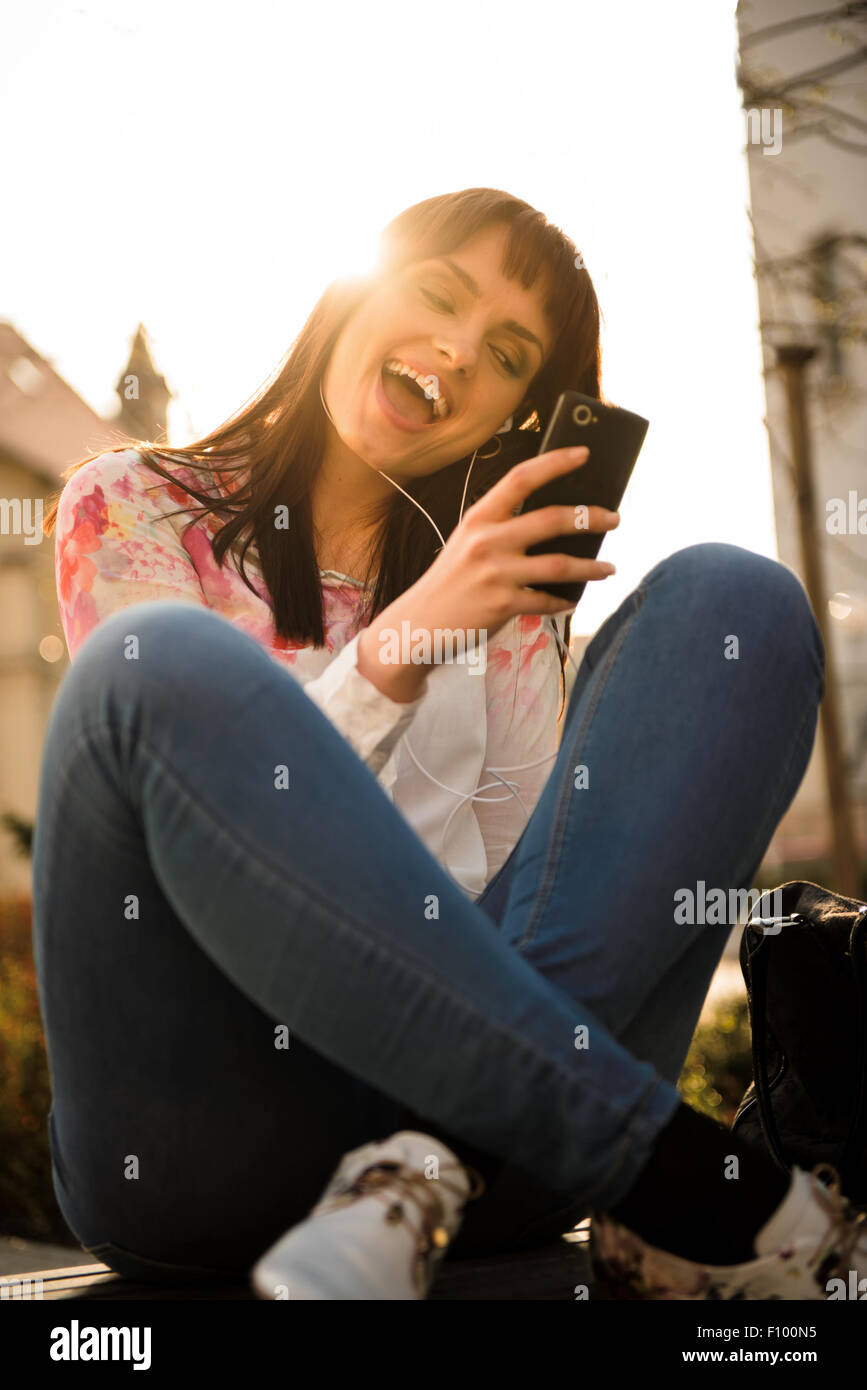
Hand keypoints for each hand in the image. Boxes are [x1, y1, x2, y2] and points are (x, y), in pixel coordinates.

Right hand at [357, 445, 618, 701]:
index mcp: (479, 517)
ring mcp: (495, 574)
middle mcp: (487, 541)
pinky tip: (572, 599)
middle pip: (552, 519)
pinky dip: (563, 601)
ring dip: (591, 566)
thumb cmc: (452, 581)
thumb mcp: (468, 542)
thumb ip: (503, 528)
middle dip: (591, 517)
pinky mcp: (502, 605)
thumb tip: (558, 520)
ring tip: (609, 567)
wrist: (418, 624)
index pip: (521, 478)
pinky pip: (546, 600)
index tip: (584, 453)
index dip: (555, 462)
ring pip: (559, 564)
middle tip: (614, 518)